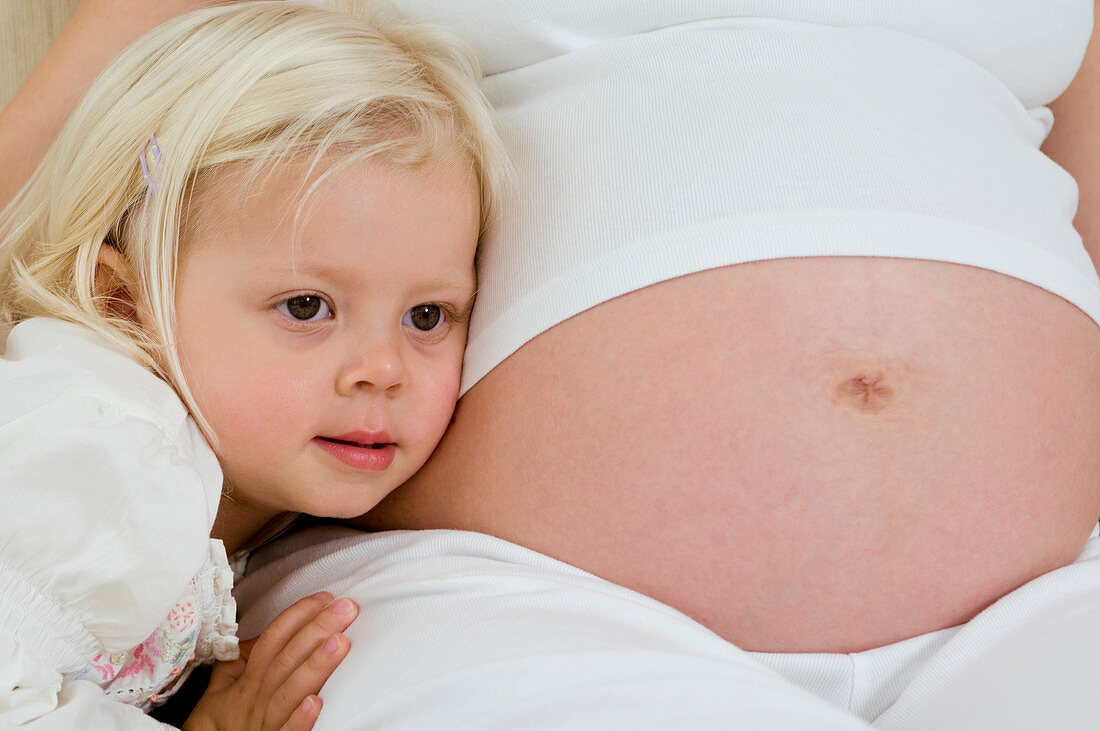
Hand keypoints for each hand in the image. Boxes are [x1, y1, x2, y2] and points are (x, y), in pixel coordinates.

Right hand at [183, 591, 357, 730]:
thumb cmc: (217, 729)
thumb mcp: (218, 692)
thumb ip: (237, 663)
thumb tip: (255, 637)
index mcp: (248, 682)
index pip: (273, 639)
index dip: (297, 616)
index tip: (324, 598)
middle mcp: (257, 699)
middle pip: (287, 657)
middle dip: (316, 629)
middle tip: (345, 609)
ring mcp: (265, 723)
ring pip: (290, 690)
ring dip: (315, 665)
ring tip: (339, 642)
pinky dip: (300, 719)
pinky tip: (317, 702)